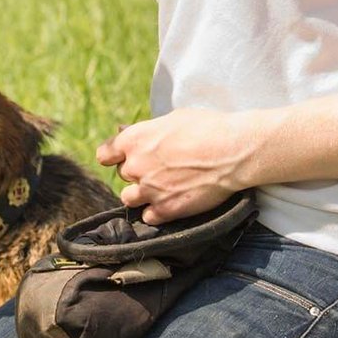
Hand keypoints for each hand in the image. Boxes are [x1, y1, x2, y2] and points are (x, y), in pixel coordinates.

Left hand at [95, 109, 257, 223]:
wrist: (233, 151)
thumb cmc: (206, 127)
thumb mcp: (171, 119)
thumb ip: (146, 130)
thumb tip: (127, 131)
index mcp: (133, 140)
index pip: (105, 154)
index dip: (113, 157)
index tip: (121, 159)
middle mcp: (135, 165)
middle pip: (122, 175)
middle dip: (136, 173)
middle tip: (156, 171)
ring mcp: (150, 189)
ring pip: (129, 198)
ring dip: (140, 195)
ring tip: (158, 190)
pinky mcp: (167, 209)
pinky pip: (148, 217)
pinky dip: (155, 213)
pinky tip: (168, 204)